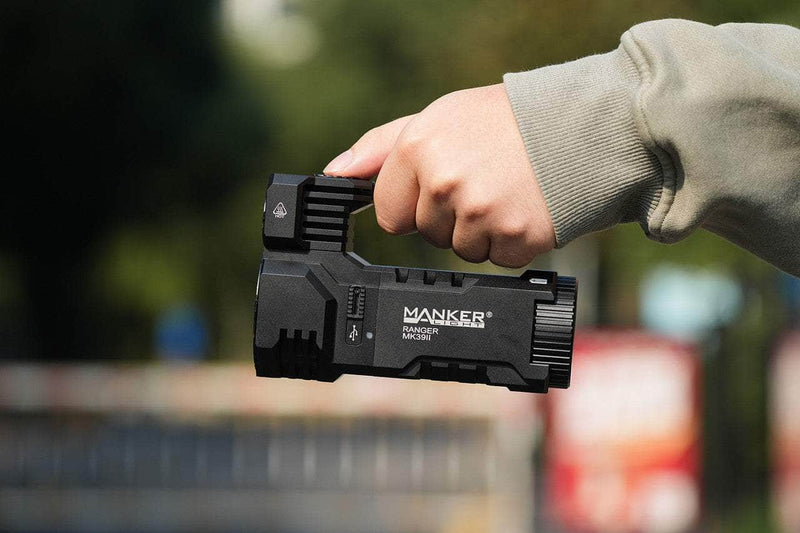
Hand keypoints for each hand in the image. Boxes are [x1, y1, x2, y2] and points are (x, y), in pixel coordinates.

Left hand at [324, 83, 554, 267]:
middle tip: (481, 180)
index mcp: (418, 148)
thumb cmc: (504, 121)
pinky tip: (522, 208)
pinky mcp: (514, 238)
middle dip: (449, 215)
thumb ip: (380, 148)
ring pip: (460, 249)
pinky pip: (496, 259)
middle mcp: (444, 182)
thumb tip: (337, 173)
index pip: (389, 213)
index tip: (439, 182)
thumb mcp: (438, 118)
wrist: (579, 127)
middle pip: (426, 233)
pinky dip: (510, 242)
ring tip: (504, 191)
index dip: (413, 201)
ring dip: (480, 230)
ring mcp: (480, 213)